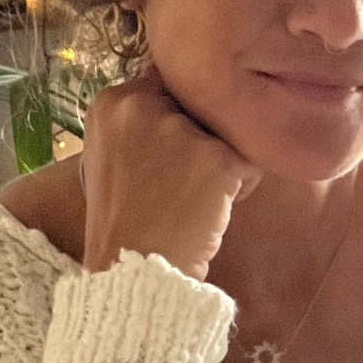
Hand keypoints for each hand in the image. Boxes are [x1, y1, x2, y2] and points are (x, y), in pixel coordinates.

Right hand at [81, 60, 262, 284]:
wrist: (130, 275)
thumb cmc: (123, 222)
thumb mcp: (112, 158)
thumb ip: (142, 123)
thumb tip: (189, 101)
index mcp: (112, 102)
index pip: (168, 88)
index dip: (176, 126)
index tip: (160, 165)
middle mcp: (143, 106)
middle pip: (201, 107)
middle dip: (201, 142)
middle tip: (178, 187)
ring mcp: (181, 131)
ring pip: (228, 134)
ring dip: (221, 165)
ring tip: (193, 201)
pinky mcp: (217, 160)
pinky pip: (250, 164)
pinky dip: (239, 190)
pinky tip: (210, 213)